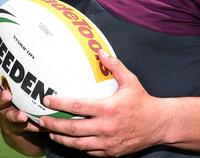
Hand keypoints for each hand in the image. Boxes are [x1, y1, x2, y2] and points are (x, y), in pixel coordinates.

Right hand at [0, 64, 44, 133]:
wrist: (21, 123)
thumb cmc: (22, 97)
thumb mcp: (19, 86)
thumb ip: (26, 74)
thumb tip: (43, 52)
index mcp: (2, 90)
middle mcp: (3, 103)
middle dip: (2, 97)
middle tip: (7, 95)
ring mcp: (9, 116)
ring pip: (10, 116)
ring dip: (16, 115)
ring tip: (23, 116)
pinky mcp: (18, 127)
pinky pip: (25, 127)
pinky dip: (33, 126)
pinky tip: (40, 126)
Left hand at [39, 50, 163, 156]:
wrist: (159, 125)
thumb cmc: (143, 102)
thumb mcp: (130, 81)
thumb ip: (114, 66)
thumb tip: (100, 51)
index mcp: (108, 108)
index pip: (77, 107)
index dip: (59, 104)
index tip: (47, 100)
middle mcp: (105, 127)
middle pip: (72, 129)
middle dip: (53, 125)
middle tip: (40, 119)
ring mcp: (107, 143)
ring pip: (77, 144)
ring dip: (60, 139)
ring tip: (49, 132)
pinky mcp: (110, 153)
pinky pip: (88, 152)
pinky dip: (77, 147)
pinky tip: (69, 141)